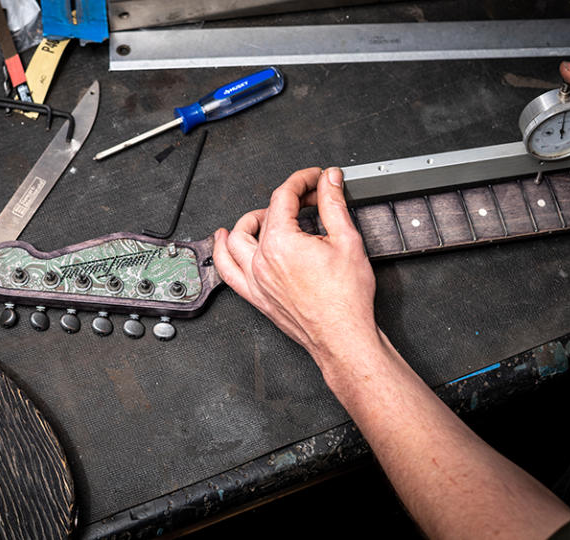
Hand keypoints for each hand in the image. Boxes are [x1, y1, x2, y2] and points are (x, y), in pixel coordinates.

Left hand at [212, 167, 379, 364]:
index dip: (301, 180)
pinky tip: (223, 242)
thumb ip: (334, 205)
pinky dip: (222, 254)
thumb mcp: (347, 240)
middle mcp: (261, 261)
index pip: (284, 197)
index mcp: (281, 243)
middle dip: (282, 201)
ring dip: (246, 223)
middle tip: (304, 200)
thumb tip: (329, 181)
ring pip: (234, 242)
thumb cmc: (345, 300)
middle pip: (260, 216)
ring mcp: (255, 281)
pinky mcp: (256, 297)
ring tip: (262, 216)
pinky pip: (227, 273)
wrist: (343, 337)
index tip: (314, 178)